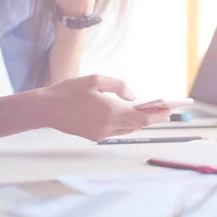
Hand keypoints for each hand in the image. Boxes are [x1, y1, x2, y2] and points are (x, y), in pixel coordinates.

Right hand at [37, 75, 170, 141]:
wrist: (46, 109)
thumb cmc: (70, 91)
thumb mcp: (96, 80)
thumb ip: (118, 87)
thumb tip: (134, 96)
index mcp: (111, 112)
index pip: (143, 118)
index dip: (158, 115)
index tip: (170, 110)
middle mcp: (108, 126)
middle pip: (137, 125)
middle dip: (153, 118)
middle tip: (166, 111)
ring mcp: (101, 134)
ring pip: (127, 129)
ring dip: (140, 122)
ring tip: (152, 113)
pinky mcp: (94, 136)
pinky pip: (116, 131)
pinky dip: (126, 124)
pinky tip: (129, 116)